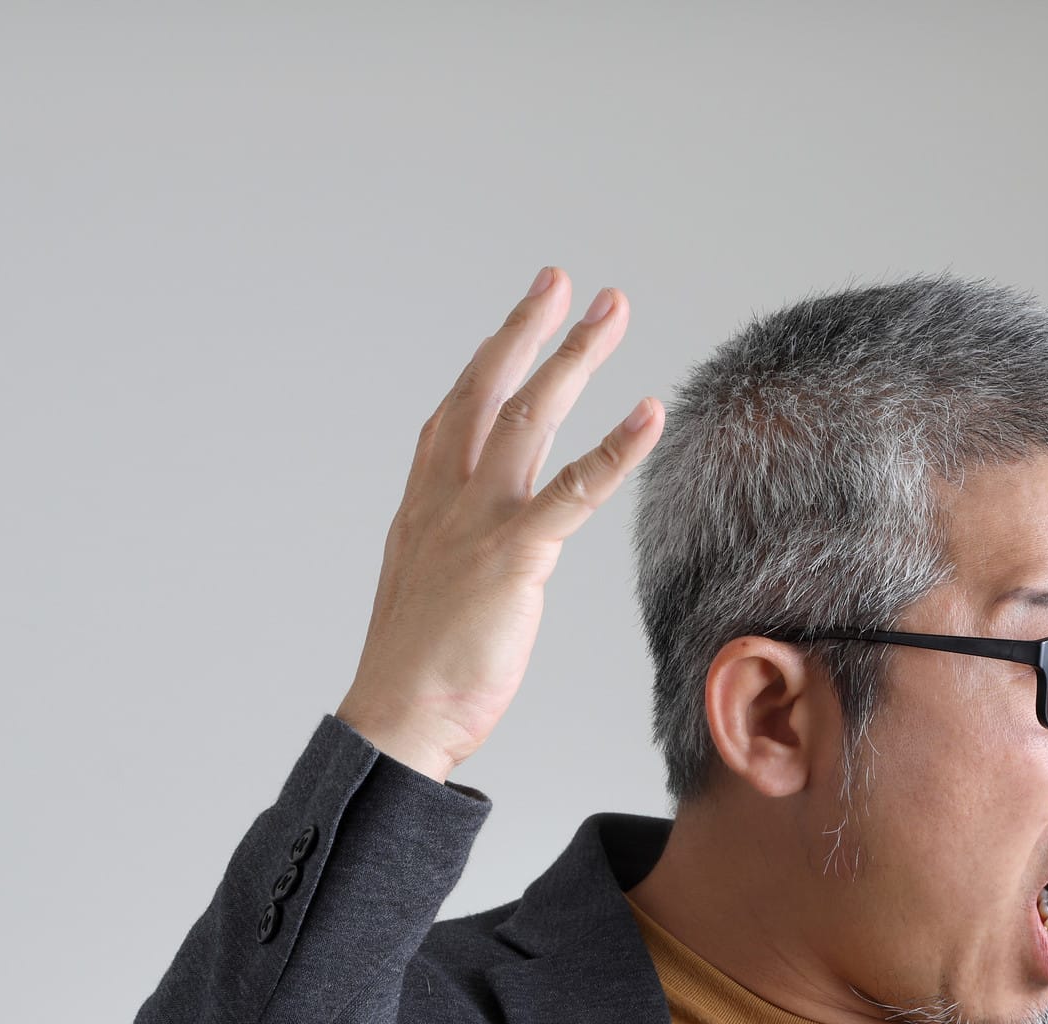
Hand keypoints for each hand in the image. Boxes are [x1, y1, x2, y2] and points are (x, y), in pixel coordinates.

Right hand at [336, 266, 665, 779]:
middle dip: (530, 330)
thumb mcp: (432, 593)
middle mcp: (447, 499)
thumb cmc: (416, 671)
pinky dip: (616, 448)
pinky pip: (575, 490)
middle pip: (491, 391)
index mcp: (425, 506)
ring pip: (530, 418)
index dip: (491, 359)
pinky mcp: (514, 555)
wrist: (397, 718)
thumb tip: (480, 553)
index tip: (521, 318)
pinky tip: (650, 414)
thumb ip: (456, 554)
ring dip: (574, 357)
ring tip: (612, 312)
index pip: (458, 413)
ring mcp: (478, 521)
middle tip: (566, 281)